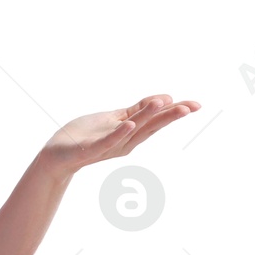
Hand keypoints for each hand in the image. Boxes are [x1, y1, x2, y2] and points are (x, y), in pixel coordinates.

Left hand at [39, 94, 200, 176]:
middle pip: (151, 126)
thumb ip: (137, 110)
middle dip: (170, 116)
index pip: (157, 119)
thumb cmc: (85, 135)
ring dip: (148, 117)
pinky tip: (130, 125)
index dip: (175, 112)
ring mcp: (110, 145)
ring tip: (162, 104)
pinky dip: (119, 133)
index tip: (196, 105)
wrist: (57, 155)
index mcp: (131, 132)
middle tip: (191, 107)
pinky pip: (108, 140)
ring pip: (133, 130)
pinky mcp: (92, 149)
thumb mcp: (115, 118)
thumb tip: (163, 99)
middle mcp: (125, 141)